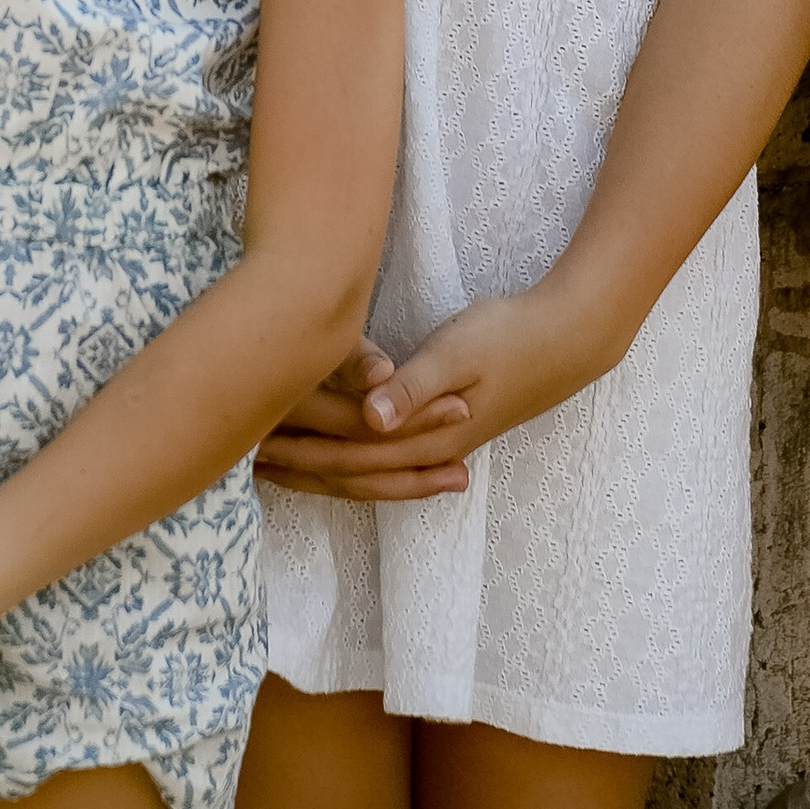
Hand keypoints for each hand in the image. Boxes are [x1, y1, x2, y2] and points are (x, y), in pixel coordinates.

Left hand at [256, 302, 594, 501]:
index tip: (250, 446)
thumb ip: (413, 386)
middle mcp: (427, 452)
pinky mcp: (444, 433)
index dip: (297, 453)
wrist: (567, 340)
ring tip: (273, 467)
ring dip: (319, 472)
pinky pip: (386, 462)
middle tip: (242, 460)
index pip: (347, 456)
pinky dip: (352, 465)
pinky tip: (333, 460)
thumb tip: (370, 420)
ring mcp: (438, 446)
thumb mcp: (459, 349)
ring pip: (366, 473)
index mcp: (425, 436)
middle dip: (296, 469)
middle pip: (350, 473)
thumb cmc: (510, 335)